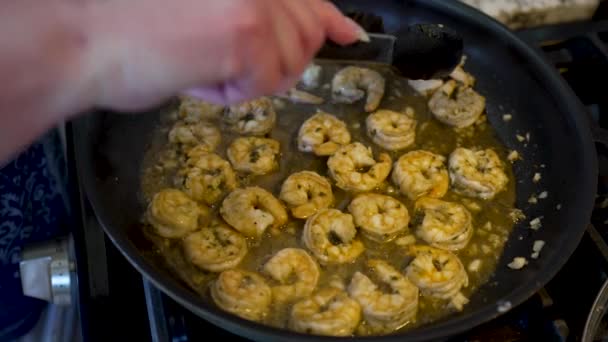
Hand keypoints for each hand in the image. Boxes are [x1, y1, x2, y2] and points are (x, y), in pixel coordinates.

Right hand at [85, 0, 364, 109]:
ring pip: (288, 61)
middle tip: (229, 65)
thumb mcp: (201, 8)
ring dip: (248, 76)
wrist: (81, 40)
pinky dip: (230, 92)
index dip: (328, 17)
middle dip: (277, 61)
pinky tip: (194, 75)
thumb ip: (252, 12)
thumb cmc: (128, 27)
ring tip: (199, 64)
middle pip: (305, 32)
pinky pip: (265, 82)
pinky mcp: (246, 31)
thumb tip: (302, 30)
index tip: (345, 33)